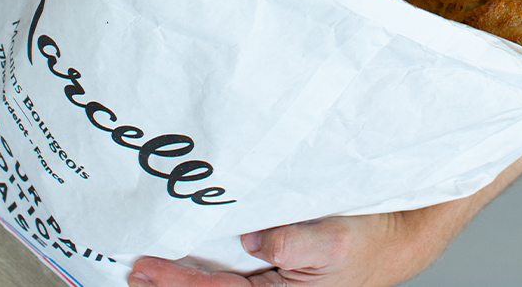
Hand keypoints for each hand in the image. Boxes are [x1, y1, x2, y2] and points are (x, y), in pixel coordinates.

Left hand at [129, 211, 437, 286]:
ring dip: (180, 277)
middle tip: (130, 271)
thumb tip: (253, 239)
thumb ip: (293, 241)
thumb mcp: (334, 240)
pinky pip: (228, 270)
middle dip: (168, 285)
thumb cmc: (366, 242)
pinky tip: (183, 258)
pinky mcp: (271, 268)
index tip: (144, 268)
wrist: (391, 239)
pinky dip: (200, 265)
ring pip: (214, 283)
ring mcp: (268, 282)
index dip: (176, 282)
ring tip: (144, 270)